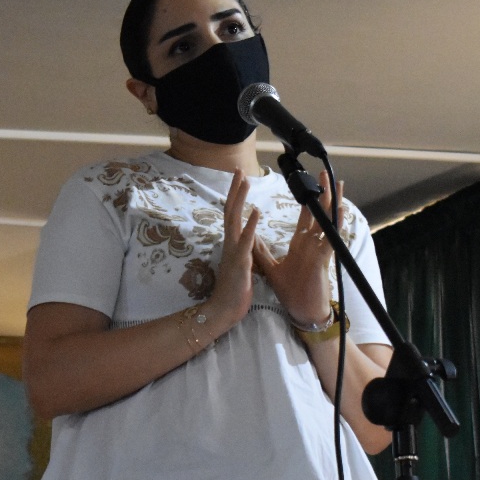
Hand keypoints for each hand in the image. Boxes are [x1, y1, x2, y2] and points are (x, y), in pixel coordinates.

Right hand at [205, 169, 259, 327]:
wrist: (223, 311)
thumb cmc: (233, 291)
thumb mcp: (240, 265)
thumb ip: (242, 250)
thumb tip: (246, 238)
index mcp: (232, 244)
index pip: (232, 214)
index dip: (236, 195)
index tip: (240, 177)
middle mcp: (230, 243)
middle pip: (230, 210)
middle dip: (235, 189)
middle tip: (239, 169)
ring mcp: (233, 251)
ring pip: (235, 219)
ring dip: (240, 199)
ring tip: (246, 180)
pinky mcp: (240, 262)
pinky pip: (246, 240)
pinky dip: (251, 224)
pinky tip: (256, 211)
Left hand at [253, 171, 340, 328]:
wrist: (301, 312)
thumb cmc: (292, 293)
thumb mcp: (272, 269)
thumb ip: (262, 253)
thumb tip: (251, 239)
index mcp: (302, 245)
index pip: (305, 218)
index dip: (306, 202)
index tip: (307, 186)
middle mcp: (312, 244)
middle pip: (318, 213)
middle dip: (322, 193)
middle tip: (324, 173)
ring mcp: (319, 250)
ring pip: (328, 221)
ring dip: (332, 202)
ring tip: (336, 184)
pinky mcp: (323, 259)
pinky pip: (331, 239)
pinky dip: (335, 225)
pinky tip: (339, 212)